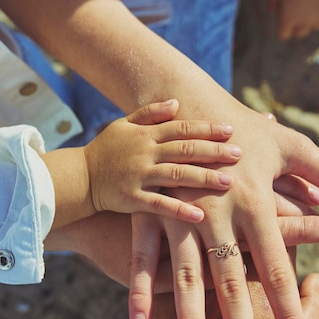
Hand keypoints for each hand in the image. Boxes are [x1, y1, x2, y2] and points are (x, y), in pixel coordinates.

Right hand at [84, 99, 240, 222]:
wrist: (78, 176)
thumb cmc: (105, 150)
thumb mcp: (124, 125)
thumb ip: (150, 114)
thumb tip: (176, 102)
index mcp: (145, 134)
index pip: (181, 128)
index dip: (206, 128)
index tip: (230, 130)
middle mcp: (144, 153)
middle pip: (185, 149)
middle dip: (214, 151)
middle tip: (239, 154)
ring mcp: (138, 176)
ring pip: (176, 175)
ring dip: (204, 178)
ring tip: (229, 182)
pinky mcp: (131, 199)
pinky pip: (158, 205)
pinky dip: (179, 211)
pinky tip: (200, 216)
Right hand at [129, 104, 318, 318]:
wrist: (186, 105)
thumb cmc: (244, 130)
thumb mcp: (291, 146)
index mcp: (256, 200)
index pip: (279, 264)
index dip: (288, 308)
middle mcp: (220, 212)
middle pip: (233, 280)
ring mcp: (182, 213)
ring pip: (187, 276)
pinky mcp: (151, 211)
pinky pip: (145, 258)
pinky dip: (140, 291)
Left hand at [268, 0, 318, 39]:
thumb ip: (273, 0)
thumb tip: (274, 10)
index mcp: (288, 19)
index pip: (283, 34)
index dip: (283, 26)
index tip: (284, 16)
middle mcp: (305, 23)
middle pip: (300, 33)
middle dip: (298, 24)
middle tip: (298, 8)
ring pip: (317, 26)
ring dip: (314, 18)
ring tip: (313, 1)